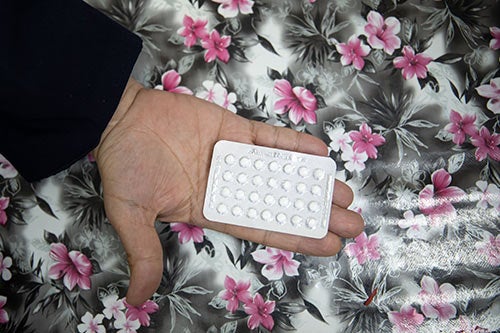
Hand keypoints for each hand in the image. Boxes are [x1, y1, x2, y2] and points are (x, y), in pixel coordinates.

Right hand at [93, 78, 363, 305]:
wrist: (121, 118)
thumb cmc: (125, 166)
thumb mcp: (131, 215)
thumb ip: (144, 253)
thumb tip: (137, 298)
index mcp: (211, 208)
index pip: (261, 228)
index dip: (295, 238)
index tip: (329, 246)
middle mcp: (229, 184)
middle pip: (280, 203)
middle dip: (316, 214)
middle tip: (353, 223)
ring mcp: (235, 156)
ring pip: (282, 172)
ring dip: (312, 182)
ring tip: (345, 195)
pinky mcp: (235, 129)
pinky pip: (270, 138)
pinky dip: (294, 145)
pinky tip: (319, 155)